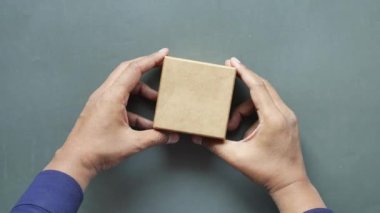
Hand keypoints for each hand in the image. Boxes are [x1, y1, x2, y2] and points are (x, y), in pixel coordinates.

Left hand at [45, 48, 178, 189]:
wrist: (75, 161)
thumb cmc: (100, 150)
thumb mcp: (132, 143)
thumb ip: (155, 138)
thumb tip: (172, 136)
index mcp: (112, 96)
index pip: (134, 70)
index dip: (150, 60)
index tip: (164, 53)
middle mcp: (104, 93)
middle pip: (126, 70)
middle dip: (145, 64)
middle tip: (161, 63)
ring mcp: (100, 100)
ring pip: (122, 83)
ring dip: (140, 88)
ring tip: (156, 99)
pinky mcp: (99, 108)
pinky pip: (118, 98)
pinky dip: (133, 103)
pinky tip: (145, 122)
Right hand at [193, 57, 325, 211]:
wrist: (290, 183)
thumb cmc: (267, 171)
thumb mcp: (237, 157)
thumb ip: (216, 145)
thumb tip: (199, 137)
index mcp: (273, 119)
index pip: (257, 88)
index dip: (244, 73)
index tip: (232, 62)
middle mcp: (284, 113)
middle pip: (263, 86)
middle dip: (246, 78)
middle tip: (230, 71)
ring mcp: (288, 117)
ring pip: (265, 97)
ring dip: (246, 106)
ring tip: (232, 125)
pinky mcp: (288, 121)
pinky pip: (269, 106)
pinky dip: (255, 112)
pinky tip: (247, 131)